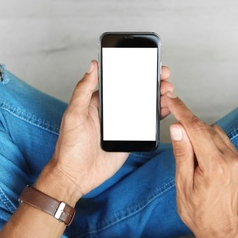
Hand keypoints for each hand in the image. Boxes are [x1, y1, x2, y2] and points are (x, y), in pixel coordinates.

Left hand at [41, 61, 173, 201]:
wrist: (76, 176)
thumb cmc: (69, 146)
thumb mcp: (74, 115)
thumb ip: (83, 90)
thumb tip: (92, 66)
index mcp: (99, 102)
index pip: (120, 81)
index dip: (134, 70)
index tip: (147, 62)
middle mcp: (113, 111)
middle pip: (136, 91)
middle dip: (152, 81)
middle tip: (163, 75)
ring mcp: (123, 124)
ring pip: (144, 106)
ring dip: (157, 96)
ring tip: (168, 91)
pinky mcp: (130, 137)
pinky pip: (146, 124)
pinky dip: (157, 116)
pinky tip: (165, 109)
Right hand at [164, 92, 237, 237]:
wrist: (223, 229)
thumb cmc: (201, 213)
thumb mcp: (183, 184)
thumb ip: (182, 153)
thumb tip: (178, 129)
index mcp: (215, 165)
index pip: (196, 128)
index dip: (182, 111)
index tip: (172, 101)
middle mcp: (230, 159)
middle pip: (206, 127)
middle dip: (188, 124)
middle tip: (175, 128)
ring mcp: (237, 159)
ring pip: (215, 132)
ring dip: (199, 132)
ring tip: (188, 151)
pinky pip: (223, 140)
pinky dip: (209, 140)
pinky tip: (200, 153)